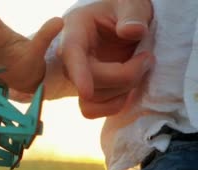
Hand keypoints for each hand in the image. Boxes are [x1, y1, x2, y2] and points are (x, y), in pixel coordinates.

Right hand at [60, 0, 153, 117]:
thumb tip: (132, 32)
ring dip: (123, 90)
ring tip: (140, 68)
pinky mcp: (86, 92)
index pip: (71, 55)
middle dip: (125, 76)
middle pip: (89, 81)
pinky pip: (92, 110)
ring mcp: (76, 77)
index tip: (86, 92)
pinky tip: (128, 90)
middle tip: (148, 58)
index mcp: (75, 31)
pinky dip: (114, 105)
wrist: (122, 24)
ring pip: (92, 99)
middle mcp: (70, 58)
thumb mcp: (130, 4)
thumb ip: (132, 14)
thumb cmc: (123, 11)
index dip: (79, 74)